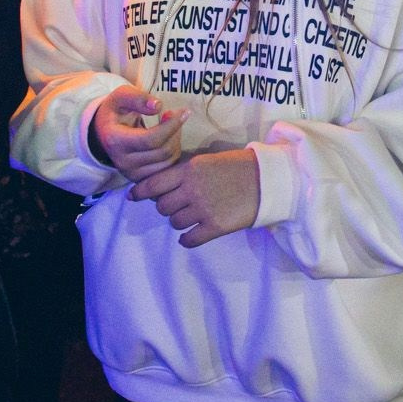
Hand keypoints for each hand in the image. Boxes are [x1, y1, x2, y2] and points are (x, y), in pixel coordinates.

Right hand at [91, 84, 183, 180]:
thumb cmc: (116, 111)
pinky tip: (169, 139)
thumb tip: (158, 106)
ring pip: (168, 161)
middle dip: (175, 131)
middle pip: (163, 151)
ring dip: (176, 142)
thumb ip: (138, 98)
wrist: (105, 132)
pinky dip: (173, 153)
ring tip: (170, 127)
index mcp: (115, 141)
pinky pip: (167, 169)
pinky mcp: (141, 179)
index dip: (171, 125)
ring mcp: (132, 174)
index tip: (184, 111)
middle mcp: (122, 162)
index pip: (151, 139)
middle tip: (176, 115)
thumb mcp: (122, 96)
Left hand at [129, 147, 262, 246]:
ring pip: (175, 222)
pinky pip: (190, 239)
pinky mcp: (215, 226)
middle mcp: (192, 189)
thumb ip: (187, 173)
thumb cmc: (240, 167)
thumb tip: (167, 186)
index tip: (133, 197)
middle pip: (163, 206)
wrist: (269, 180)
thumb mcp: (209, 161)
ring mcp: (203, 209)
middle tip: (178, 207)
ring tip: (190, 219)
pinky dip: (187, 240)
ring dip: (179, 222)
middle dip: (167, 208)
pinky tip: (190, 237)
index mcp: (189, 170)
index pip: (154, 183)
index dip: (140, 192)